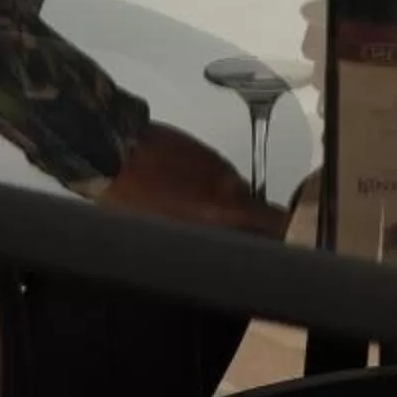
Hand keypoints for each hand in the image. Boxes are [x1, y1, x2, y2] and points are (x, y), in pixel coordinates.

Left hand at [106, 123, 287, 236]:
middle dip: (246, 223)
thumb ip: (207, 241)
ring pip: (231, 188)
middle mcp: (227, 181)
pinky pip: (213, 173)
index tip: (281, 245)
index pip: (275, 220)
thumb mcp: (171, 236)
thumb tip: (223, 249)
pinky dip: (206, 185)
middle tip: (227, 238)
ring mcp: (213, 160)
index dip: (283, 234)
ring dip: (222, 203)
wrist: (113, 151)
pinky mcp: (198, 147)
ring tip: (195, 216)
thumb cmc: (134, 200)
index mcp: (226, 208)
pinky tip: (181, 194)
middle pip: (253, 207)